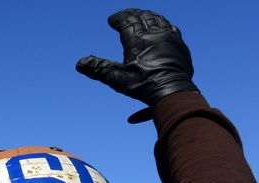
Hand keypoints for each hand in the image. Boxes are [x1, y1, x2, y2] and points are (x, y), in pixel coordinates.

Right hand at [76, 9, 197, 122]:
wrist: (173, 91)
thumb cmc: (143, 85)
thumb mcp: (117, 79)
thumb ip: (99, 69)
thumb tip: (79, 63)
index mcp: (138, 40)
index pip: (126, 22)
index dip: (118, 19)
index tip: (111, 19)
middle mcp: (154, 34)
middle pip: (142, 17)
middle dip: (131, 14)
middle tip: (123, 14)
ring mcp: (169, 37)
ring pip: (157, 19)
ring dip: (147, 15)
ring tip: (140, 14)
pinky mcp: (179, 44)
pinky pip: (170, 27)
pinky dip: (162, 23)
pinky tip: (161, 24)